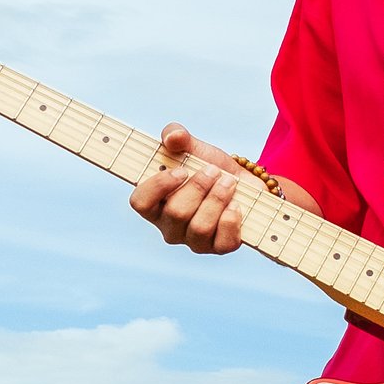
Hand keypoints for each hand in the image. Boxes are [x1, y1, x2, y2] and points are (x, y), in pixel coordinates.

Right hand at [129, 123, 257, 255]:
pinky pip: (223, 242)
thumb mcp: (193, 146)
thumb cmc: (210, 167)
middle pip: (176, 213)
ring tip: (229, 183)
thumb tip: (173, 137)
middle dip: (199, 187)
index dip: (158, 187)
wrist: (243, 183)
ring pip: (200, 227)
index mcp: (155, 203)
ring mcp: (194, 241)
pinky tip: (236, 206)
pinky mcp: (219, 248)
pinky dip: (232, 220)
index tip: (181, 171)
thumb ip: (176, 135)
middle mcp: (170, 227)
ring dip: (218, 198)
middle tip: (213, 171)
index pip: (140, 202)